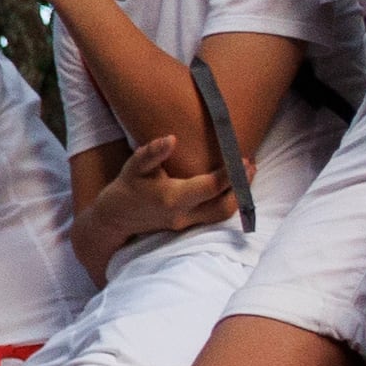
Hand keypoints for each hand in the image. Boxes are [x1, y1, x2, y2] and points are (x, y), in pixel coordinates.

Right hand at [95, 132, 236, 246]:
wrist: (114, 218)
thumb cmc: (126, 187)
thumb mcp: (134, 166)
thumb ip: (152, 153)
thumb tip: (171, 139)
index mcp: (172, 198)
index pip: (210, 188)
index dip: (230, 175)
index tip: (243, 159)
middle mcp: (183, 214)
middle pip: (224, 206)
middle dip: (241, 187)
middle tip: (251, 166)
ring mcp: (186, 223)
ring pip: (222, 214)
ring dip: (238, 196)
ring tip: (246, 174)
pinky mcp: (188, 226)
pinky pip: (215, 216)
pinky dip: (228, 201)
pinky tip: (232, 186)